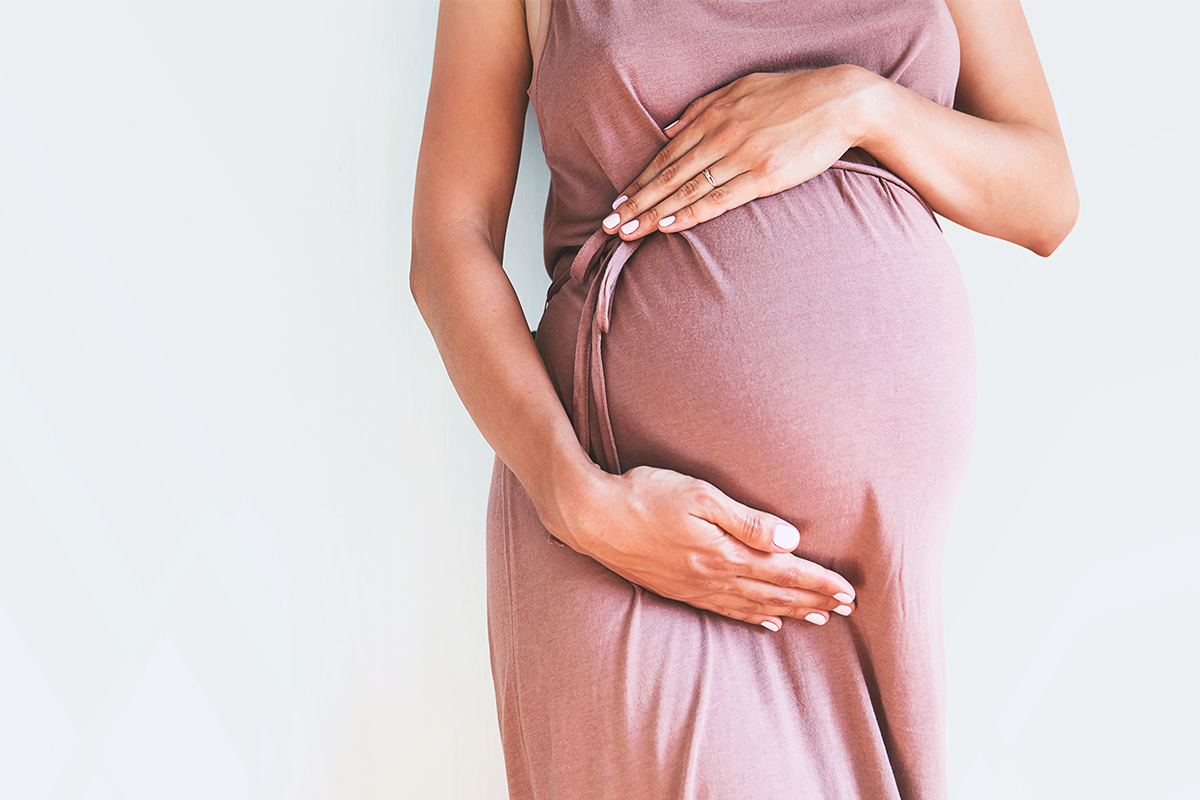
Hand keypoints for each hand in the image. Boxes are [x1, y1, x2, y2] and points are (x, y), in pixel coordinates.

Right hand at [555, 465, 855, 630]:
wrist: (592, 516)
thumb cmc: (645, 495)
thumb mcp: (700, 496)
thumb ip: (746, 521)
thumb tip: (789, 540)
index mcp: (724, 553)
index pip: (784, 572)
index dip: (819, 582)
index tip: (849, 592)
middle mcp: (713, 576)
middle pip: (774, 593)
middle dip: (813, 600)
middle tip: (848, 609)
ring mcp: (694, 586)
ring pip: (753, 606)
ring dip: (789, 611)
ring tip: (819, 618)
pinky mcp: (678, 589)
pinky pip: (725, 610)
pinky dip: (752, 618)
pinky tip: (766, 622)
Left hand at [601, 65, 880, 239]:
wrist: (842, 101)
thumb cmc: (794, 94)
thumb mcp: (743, 87)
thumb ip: (703, 108)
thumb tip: (670, 132)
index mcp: (714, 114)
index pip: (667, 155)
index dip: (640, 180)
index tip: (618, 200)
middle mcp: (721, 135)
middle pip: (669, 176)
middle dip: (636, 202)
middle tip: (610, 224)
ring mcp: (741, 156)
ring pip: (687, 190)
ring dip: (654, 213)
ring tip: (629, 231)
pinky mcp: (763, 176)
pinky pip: (719, 199)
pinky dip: (691, 213)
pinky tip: (668, 225)